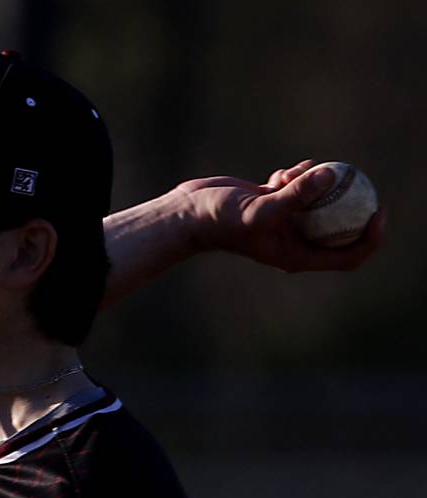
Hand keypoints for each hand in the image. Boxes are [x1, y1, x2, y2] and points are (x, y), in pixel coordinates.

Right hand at [175, 159, 385, 271]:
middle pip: (338, 226)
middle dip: (349, 203)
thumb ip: (295, 195)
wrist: (190, 213)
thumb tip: (331, 175)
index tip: (377, 212)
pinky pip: (298, 186)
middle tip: (358, 180)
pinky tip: (285, 172)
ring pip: (318, 201)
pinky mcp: (272, 201)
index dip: (369, 238)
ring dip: (315, 184)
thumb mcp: (260, 209)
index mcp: (296, 255)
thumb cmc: (221, 221)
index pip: (347, 256)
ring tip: (295, 175)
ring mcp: (283, 220)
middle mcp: (293, 240)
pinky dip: (297, 176)